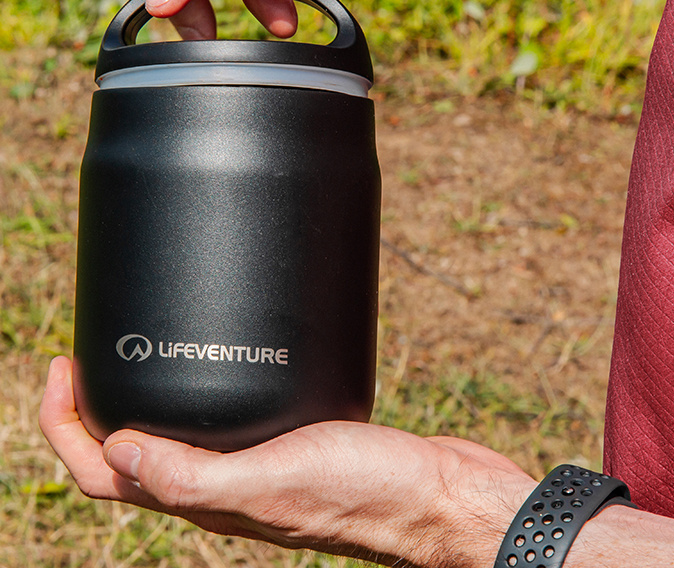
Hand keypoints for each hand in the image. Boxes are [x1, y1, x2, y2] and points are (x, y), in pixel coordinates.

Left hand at [39, 357, 535, 567]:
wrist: (433, 492)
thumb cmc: (363, 492)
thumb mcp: (272, 481)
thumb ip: (195, 476)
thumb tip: (115, 451)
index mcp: (207, 500)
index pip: (106, 473)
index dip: (67, 426)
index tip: (63, 366)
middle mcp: (222, 484)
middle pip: (132, 452)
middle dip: (97, 408)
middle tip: (91, 352)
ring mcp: (255, 462)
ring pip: (179, 435)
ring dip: (146, 400)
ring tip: (146, 352)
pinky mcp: (290, 437)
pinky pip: (227, 418)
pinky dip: (205, 390)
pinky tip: (226, 358)